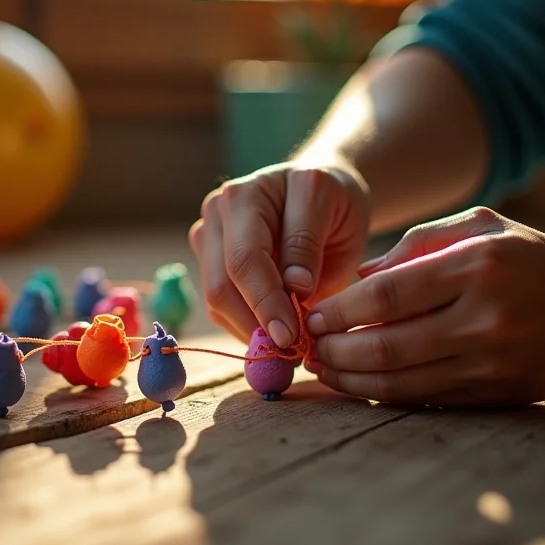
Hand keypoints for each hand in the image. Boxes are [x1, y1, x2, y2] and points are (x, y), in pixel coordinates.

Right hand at [189, 162, 369, 346]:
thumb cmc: (333, 204)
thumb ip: (309, 248)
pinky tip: (274, 327)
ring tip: (289, 341)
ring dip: (251, 328)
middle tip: (289, 352)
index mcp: (249, 192)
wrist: (316, 192)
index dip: (266, 302)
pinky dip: (246, 324)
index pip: (246, 258)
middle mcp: (219, 209)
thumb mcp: (339, 215)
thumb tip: (293, 290)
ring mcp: (208, 231)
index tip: (291, 337)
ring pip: (216, 297)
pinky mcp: (206, 256)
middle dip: (256, 323)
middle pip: (222, 282)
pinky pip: (219, 304)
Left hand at [307, 207, 544, 405]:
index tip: (313, 315)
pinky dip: (383, 394)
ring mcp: (491, 363)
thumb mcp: (479, 226)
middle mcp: (483, 319)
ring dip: (350, 379)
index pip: (388, 297)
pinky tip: (357, 384)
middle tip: (308, 345)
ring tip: (321, 368)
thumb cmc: (527, 257)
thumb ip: (415, 244)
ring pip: (401, 381)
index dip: (341, 311)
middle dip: (335, 350)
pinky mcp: (495, 394)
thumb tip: (360, 276)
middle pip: (386, 346)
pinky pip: (425, 399)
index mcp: (475, 268)